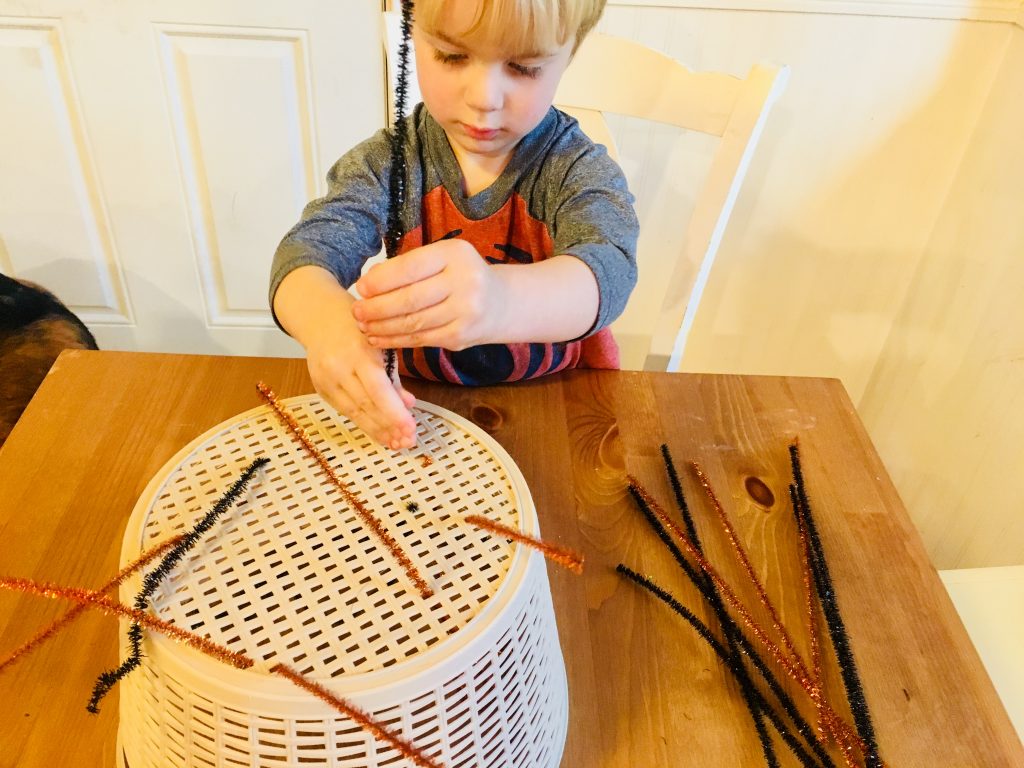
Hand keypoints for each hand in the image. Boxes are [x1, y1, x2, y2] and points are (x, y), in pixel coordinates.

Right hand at [305, 327, 417, 449]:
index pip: (377, 389)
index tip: (411, 429)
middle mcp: (338, 367)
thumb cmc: (358, 330)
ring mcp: (326, 379)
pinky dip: (363, 423)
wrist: (320, 319)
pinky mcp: (320, 388)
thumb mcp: (381, 345)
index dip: (394, 413)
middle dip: (389, 427)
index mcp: (359, 352)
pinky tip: (379, 433)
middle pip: (365, 404)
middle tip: (408, 441)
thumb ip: (394, 377)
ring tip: (397, 443)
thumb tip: (409, 405)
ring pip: (353, 412)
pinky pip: (344, 410)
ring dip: (377, 431)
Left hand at [352, 239, 504, 349]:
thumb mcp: (442, 259)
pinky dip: (396, 341)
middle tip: (356, 312)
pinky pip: (421, 340)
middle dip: (376, 308)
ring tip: (364, 326)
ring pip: (412, 323)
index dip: (381, 281)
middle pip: (409, 299)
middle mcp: (464, 282)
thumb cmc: (460, 276)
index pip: (410, 268)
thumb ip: (409, 267)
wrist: (501, 303)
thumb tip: (368, 283)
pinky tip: (379, 339)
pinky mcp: (461, 337)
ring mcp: (465, 312)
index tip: (361, 288)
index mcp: (455, 255)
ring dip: (382, 327)